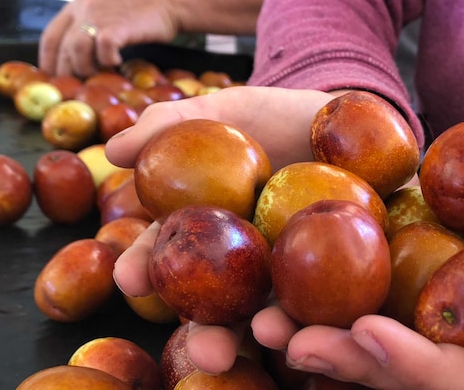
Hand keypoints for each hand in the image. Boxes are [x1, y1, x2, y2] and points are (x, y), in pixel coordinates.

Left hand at [39, 0, 179, 76]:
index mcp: (76, 6)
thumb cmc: (140, 16)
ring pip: (76, 51)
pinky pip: (102, 51)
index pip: (49, 38)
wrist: (169, 3)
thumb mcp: (106, 16)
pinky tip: (118, 61)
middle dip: (68, 72)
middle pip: (61, 48)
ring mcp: (99, 16)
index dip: (48, 62)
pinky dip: (108, 61)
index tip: (55, 79)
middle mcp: (83, 9)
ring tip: (102, 71)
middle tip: (81, 84)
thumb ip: (87, 32)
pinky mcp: (117, 26)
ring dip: (87, 68)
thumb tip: (72, 64)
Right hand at [109, 85, 339, 373]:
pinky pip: (332, 305)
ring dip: (268, 336)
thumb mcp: (225, 113)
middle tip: (207, 351)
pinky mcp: (339, 278)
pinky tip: (324, 325)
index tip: (130, 279)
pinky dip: (326, 319)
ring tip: (269, 334)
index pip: (168, 255)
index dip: (145, 269)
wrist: (348, 119)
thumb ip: (172, 123)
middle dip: (209, 336)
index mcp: (205, 229)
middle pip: (219, 308)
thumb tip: (115, 149)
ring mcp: (291, 275)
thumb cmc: (276, 117)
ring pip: (274, 317)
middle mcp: (242, 263)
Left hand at [247, 127, 463, 389]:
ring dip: (333, 348)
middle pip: (427, 381)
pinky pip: (387, 316)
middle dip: (358, 365)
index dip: (422, 367)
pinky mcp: (440, 303)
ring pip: (396, 358)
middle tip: (295, 340)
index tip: (366, 331)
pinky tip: (289, 297)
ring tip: (271, 326)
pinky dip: (337, 311)